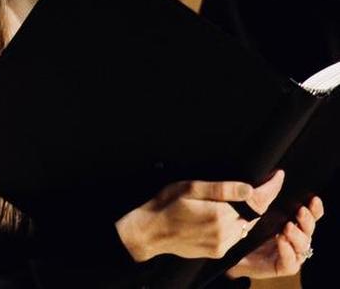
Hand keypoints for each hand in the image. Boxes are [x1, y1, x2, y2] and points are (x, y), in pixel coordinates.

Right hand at [115, 170, 284, 261]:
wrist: (149, 231)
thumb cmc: (166, 205)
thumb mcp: (190, 188)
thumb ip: (222, 189)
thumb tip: (250, 188)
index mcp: (221, 214)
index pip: (257, 201)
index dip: (270, 188)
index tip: (277, 176)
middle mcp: (226, 232)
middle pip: (255, 214)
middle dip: (260, 199)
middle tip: (262, 183)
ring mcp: (223, 245)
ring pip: (247, 226)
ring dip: (249, 213)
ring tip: (241, 199)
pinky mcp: (218, 252)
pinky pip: (236, 237)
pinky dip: (237, 225)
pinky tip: (226, 216)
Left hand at [227, 196, 322, 278]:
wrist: (228, 252)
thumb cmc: (243, 227)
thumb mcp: (252, 209)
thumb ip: (266, 194)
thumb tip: (277, 174)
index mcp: (291, 222)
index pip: (310, 216)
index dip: (315, 209)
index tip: (313, 198)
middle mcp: (293, 238)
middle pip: (309, 230)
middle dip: (307, 221)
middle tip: (299, 211)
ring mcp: (289, 253)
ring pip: (303, 247)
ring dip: (297, 236)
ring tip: (287, 227)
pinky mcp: (281, 267)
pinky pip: (291, 263)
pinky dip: (288, 251)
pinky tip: (281, 240)